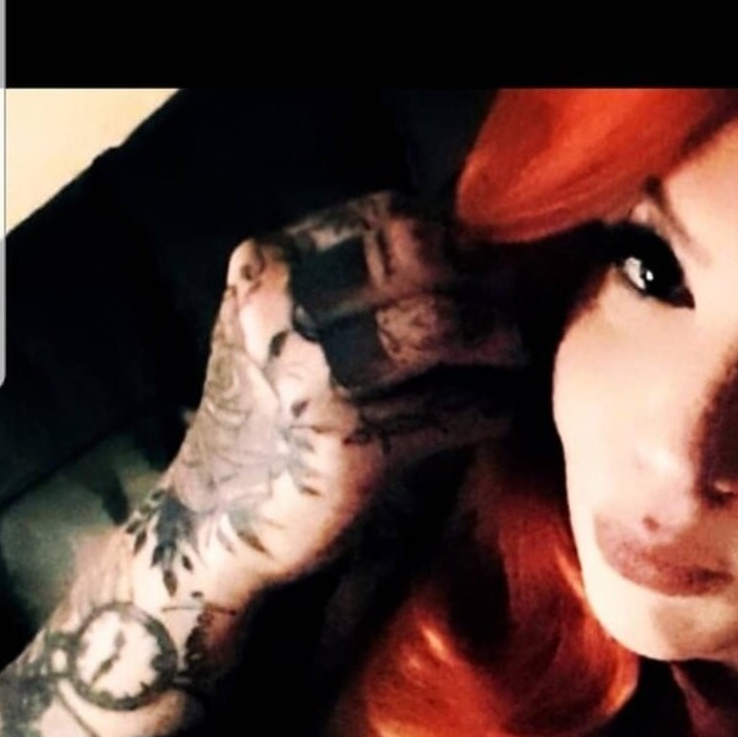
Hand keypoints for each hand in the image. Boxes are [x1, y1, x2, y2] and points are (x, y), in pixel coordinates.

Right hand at [128, 192, 525, 602]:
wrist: (222, 519)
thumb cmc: (276, 418)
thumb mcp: (288, 326)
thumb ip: (356, 284)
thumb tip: (474, 254)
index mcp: (270, 266)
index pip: (390, 217)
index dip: (456, 242)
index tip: (486, 273)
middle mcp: (282, 308)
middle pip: (422, 260)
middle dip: (484, 286)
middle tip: (515, 316)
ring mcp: (310, 376)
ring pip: (440, 327)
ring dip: (497, 342)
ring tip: (515, 360)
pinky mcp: (348, 442)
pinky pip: (450, 408)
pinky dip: (490, 408)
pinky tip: (500, 414)